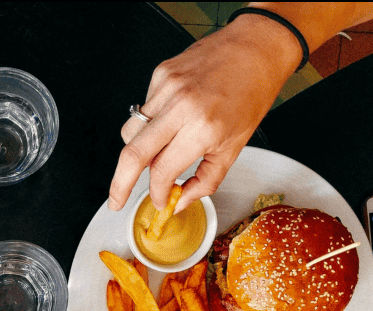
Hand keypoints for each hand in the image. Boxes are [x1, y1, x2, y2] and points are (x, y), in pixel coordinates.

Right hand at [107, 15, 298, 212]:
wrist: (257, 48)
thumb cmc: (252, 94)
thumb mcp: (235, 147)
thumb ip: (205, 180)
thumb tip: (181, 200)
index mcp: (203, 128)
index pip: (162, 171)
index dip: (157, 193)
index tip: (159, 200)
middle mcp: (181, 106)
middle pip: (132, 154)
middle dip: (119, 184)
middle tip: (116, 200)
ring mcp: (167, 87)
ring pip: (131, 132)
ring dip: (136, 151)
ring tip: (156, 153)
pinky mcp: (161, 74)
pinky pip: (143, 109)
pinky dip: (150, 123)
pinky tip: (171, 119)